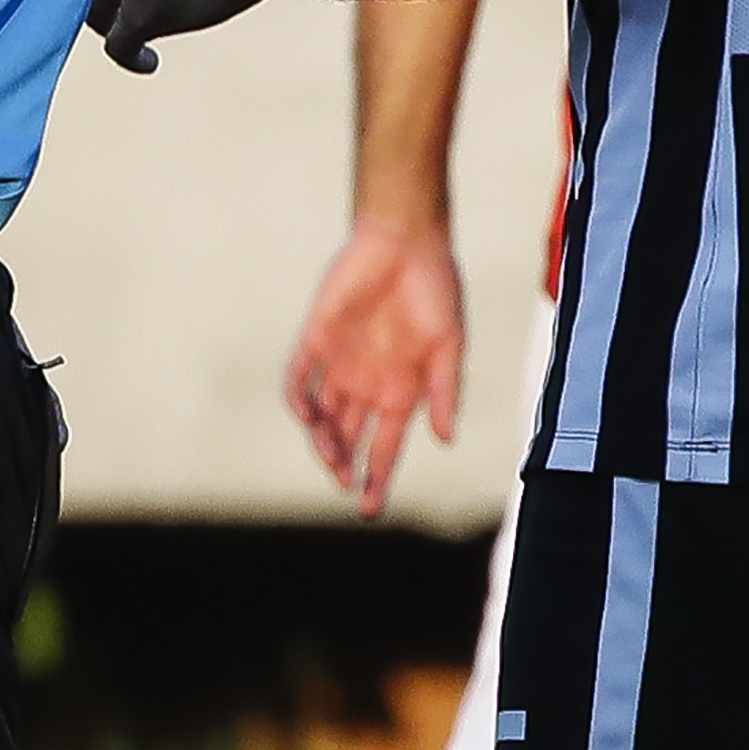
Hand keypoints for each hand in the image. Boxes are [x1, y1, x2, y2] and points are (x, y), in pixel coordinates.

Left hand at [286, 218, 465, 515]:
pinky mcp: (316, 339)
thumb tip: (446, 440)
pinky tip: (308, 417)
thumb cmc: (436, 290)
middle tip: (344, 481)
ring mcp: (339, 363)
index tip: (369, 510)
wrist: (405, 240)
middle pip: (349, 439)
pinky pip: (299, 379)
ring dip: (322, 441)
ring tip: (330, 455)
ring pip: (322, 417)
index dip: (377, 479)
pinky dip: (299, 402)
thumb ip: (444, 392)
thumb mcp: (450, 345)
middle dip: (344, 466)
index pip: (385, 449)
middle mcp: (368, 383)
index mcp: (401, 392)